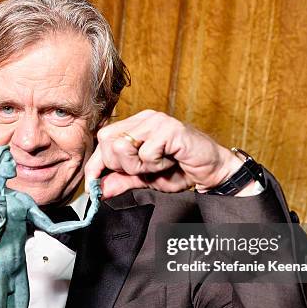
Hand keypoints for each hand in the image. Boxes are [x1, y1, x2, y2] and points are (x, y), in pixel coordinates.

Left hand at [84, 110, 247, 198]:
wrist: (212, 170)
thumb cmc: (180, 170)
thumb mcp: (145, 178)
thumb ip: (122, 180)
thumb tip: (99, 189)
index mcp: (136, 125)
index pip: (103, 139)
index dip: (96, 164)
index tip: (93, 185)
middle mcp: (144, 118)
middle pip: (107, 141)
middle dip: (121, 166)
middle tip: (144, 170)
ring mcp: (156, 120)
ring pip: (122, 146)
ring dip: (139, 165)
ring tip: (158, 165)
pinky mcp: (169, 128)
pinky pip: (146, 152)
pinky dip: (156, 164)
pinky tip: (170, 160)